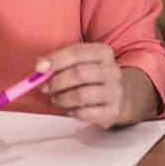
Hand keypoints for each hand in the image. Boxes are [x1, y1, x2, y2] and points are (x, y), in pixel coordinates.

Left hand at [36, 43, 156, 127]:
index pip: (76, 53)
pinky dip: (72, 112)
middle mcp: (112, 70)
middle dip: (56, 82)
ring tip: (56, 99)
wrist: (126, 95)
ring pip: (81, 95)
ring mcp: (115, 91)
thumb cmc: (95, 76)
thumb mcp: (82, 61)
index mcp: (102, 52)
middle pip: (78, 74)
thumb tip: (39, 64)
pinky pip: (86, 113)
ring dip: (62, 98)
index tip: (39, 68)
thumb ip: (60, 61)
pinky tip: (70, 109)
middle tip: (45, 88)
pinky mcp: (114, 111)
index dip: (56, 60)